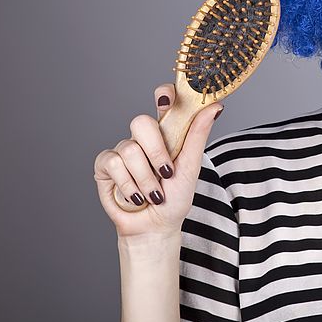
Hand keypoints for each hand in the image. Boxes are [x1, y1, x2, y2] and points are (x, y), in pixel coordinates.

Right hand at [94, 84, 223, 239]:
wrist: (156, 227)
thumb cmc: (176, 197)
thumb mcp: (191, 166)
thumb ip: (198, 135)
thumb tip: (216, 106)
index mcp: (167, 132)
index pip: (164, 100)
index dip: (164, 95)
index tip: (167, 102)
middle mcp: (143, 138)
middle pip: (140, 121)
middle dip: (156, 151)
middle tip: (167, 173)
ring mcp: (123, 149)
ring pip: (130, 149)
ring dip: (146, 179)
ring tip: (154, 194)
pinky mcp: (105, 165)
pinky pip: (114, 163)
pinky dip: (129, 185)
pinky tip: (136, 197)